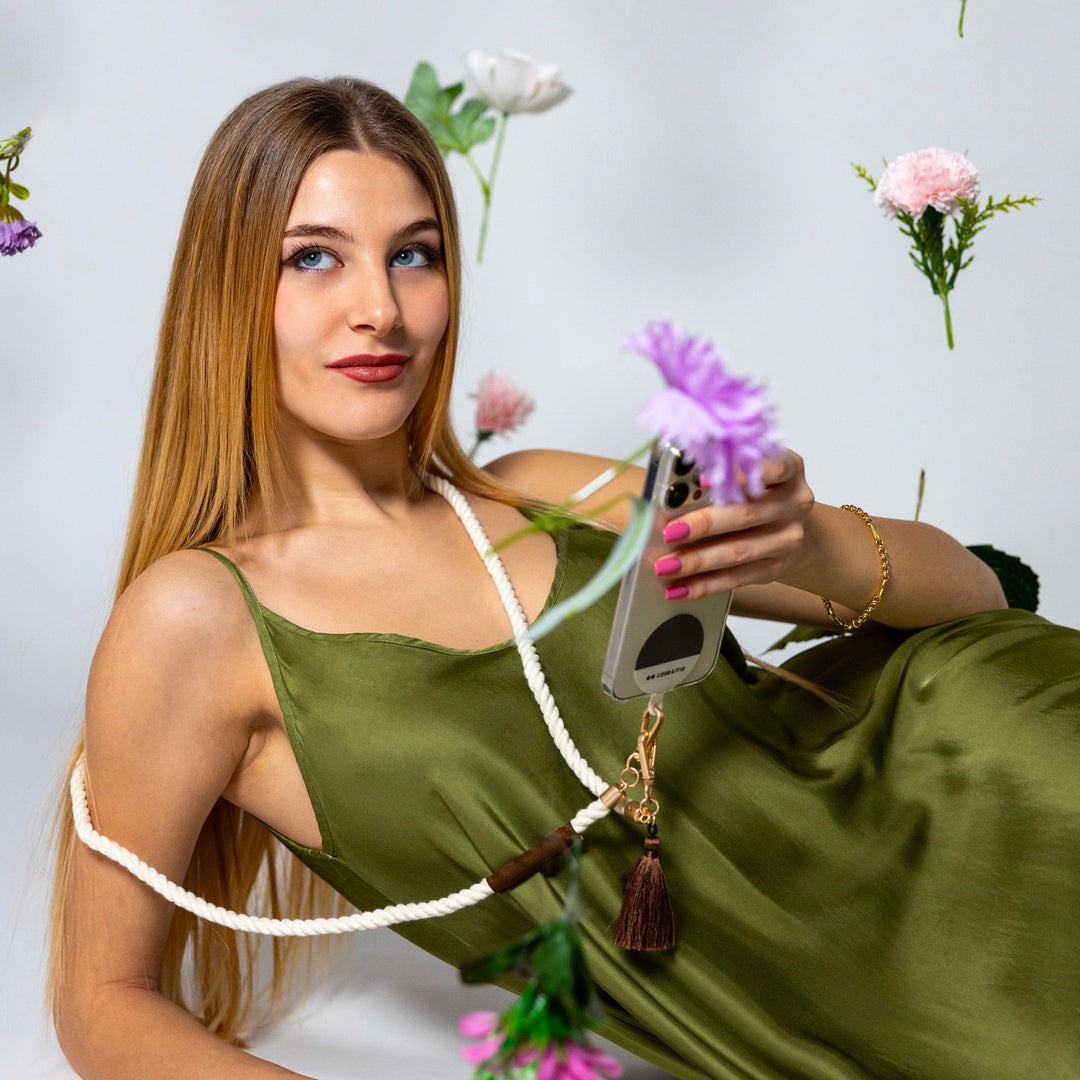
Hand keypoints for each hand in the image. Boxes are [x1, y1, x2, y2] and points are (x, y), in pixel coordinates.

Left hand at [652, 450, 813, 599]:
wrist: (788, 523)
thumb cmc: (755, 490)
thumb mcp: (745, 471)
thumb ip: (719, 475)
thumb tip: (673, 484)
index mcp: (790, 469)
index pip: (773, 467)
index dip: (738, 473)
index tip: (704, 480)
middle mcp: (794, 503)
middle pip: (746, 514)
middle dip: (703, 525)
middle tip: (669, 532)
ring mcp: (788, 538)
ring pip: (739, 551)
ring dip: (697, 561)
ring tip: (665, 566)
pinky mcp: (775, 568)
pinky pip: (735, 579)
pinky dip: (703, 584)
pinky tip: (678, 588)